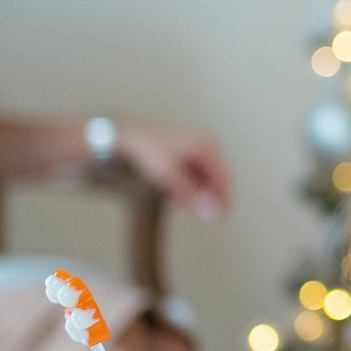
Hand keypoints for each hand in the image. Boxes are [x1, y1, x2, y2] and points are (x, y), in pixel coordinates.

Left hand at [116, 121, 231, 218]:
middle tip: (202, 214)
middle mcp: (203, 142)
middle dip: (207, 196)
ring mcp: (192, 145)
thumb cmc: (148, 150)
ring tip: (181, 205)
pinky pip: (190, 171)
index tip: (223, 216)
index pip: (224, 176)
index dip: (225, 198)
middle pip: (214, 176)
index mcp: (206, 145)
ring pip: (201, 176)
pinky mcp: (180, 149)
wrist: (125, 134)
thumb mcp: (171, 176)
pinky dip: (186, 185)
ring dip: (194, 193)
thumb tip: (212, 212)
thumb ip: (193, 196)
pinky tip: (173, 196)